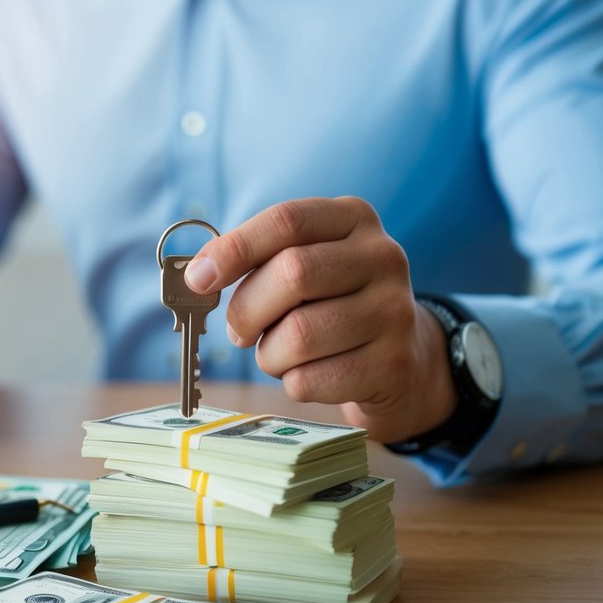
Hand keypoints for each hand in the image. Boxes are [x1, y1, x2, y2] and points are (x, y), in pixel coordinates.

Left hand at [183, 197, 455, 442]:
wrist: (404, 362)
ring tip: (277, 355)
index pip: (286, 221)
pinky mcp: (393, 365)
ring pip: (300, 335)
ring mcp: (395, 311)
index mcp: (353, 218)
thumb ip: (257, 261)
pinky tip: (310, 375)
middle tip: (240, 330)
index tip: (198, 279)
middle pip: (292, 274)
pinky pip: (312, 380)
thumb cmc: (333, 306)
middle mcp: (383, 256)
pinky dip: (293, 383)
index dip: (234, 249)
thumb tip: (197, 276)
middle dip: (248, 309)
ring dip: (269, 354)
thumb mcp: (307, 265)